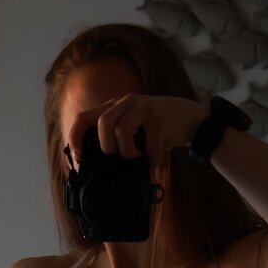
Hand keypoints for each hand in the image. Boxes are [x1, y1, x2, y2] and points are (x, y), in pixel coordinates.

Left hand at [65, 94, 206, 168]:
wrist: (192, 120)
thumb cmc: (158, 129)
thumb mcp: (133, 129)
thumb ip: (114, 138)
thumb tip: (94, 164)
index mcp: (114, 107)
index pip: (84, 117)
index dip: (75, 138)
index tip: (78, 158)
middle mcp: (126, 103)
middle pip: (102, 123)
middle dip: (107, 147)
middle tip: (117, 156)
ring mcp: (144, 108)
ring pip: (122, 130)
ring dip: (127, 151)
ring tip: (137, 156)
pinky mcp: (159, 118)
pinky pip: (149, 142)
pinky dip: (151, 157)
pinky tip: (154, 159)